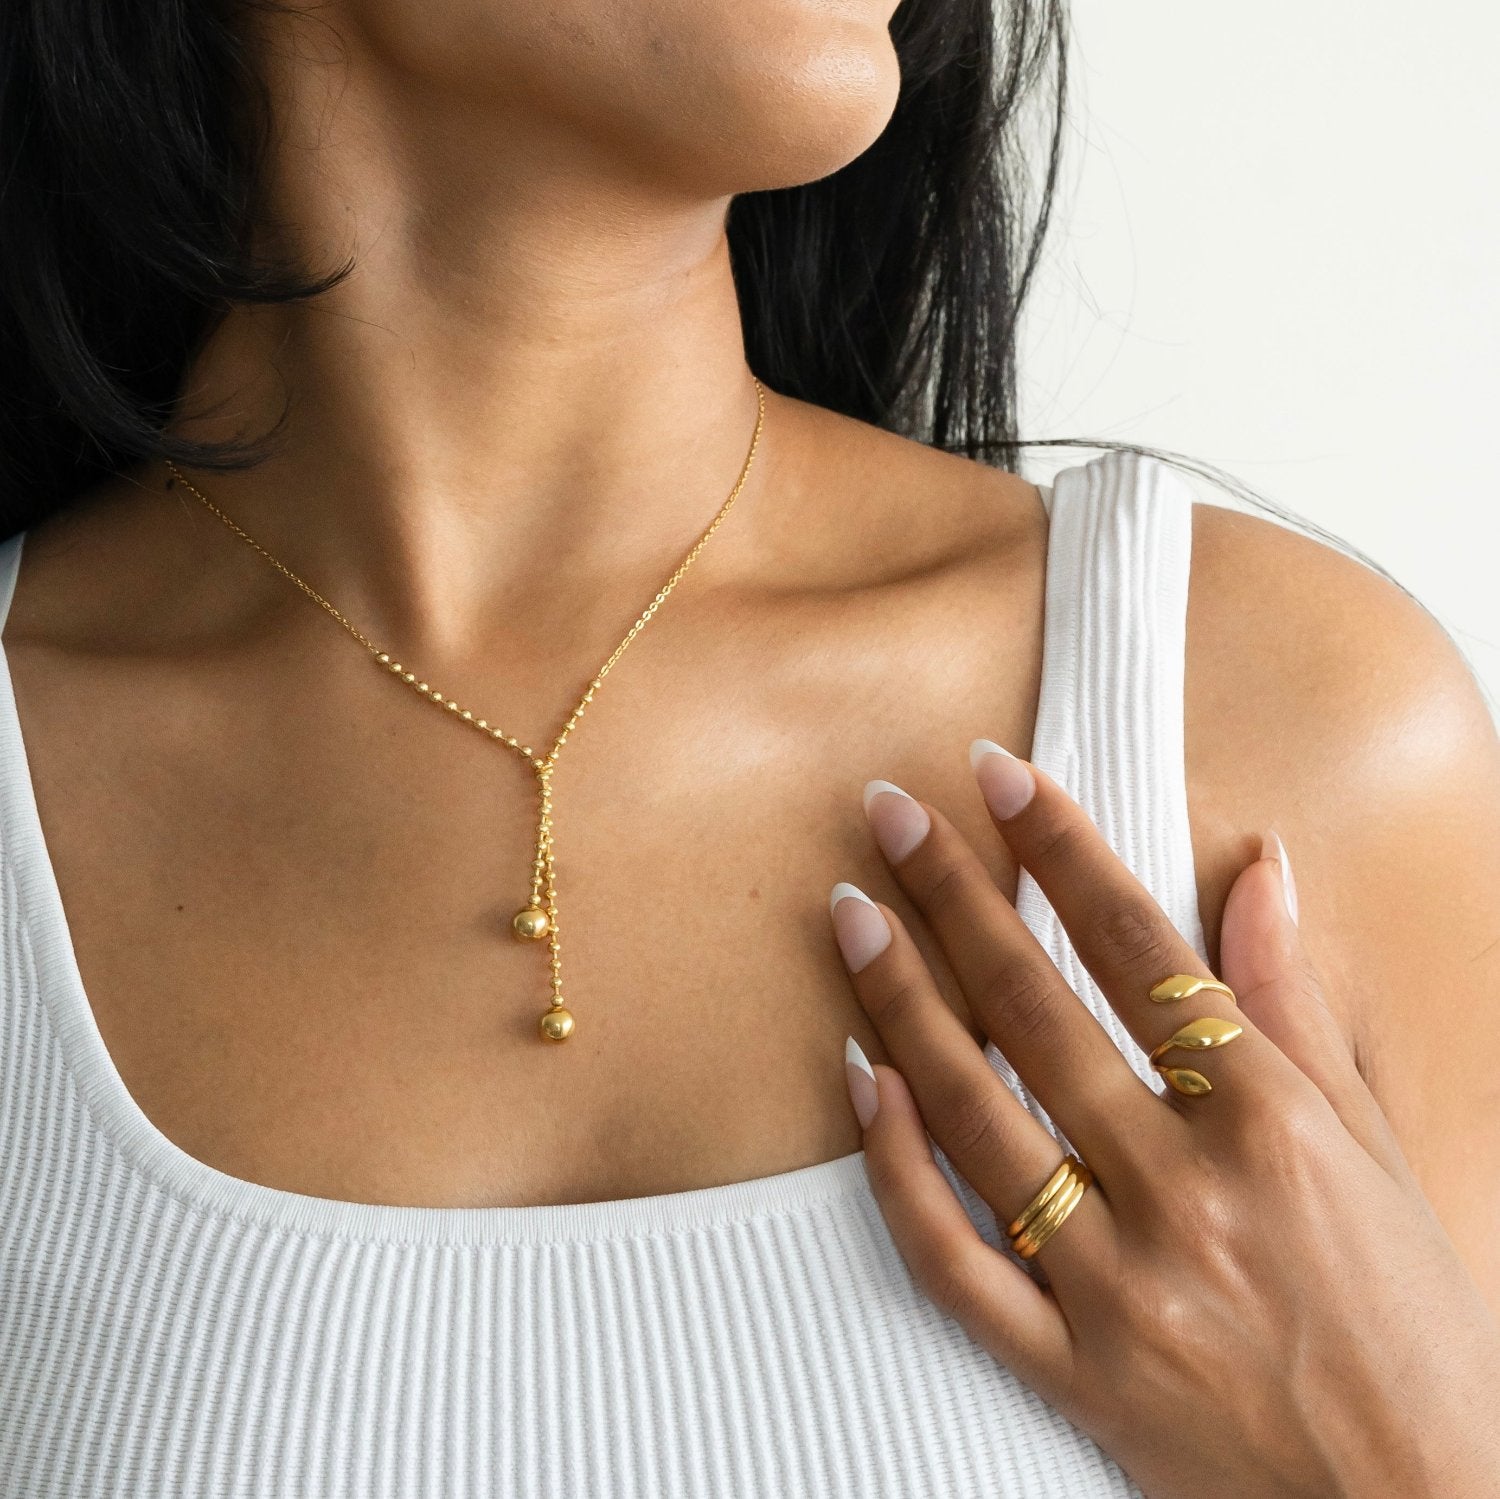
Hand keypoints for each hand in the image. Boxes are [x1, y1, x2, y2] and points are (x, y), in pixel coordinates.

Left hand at [829, 742, 1499, 1498]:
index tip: (994, 773)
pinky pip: (951, 1259)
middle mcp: (1187, 1193)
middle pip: (1037, 1010)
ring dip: (900, 1000)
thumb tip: (1260, 868)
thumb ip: (1297, 1005)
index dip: (1060, 847)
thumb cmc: (1417, 1328)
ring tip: (850, 911)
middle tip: (887, 809)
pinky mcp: (1070, 1371)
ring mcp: (1117, 1286)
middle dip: (955, 893)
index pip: (1138, 948)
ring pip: (974, 1113)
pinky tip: (858, 1079)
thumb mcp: (1377, 1151)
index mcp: (1272, 1124)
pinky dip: (895, 1167)